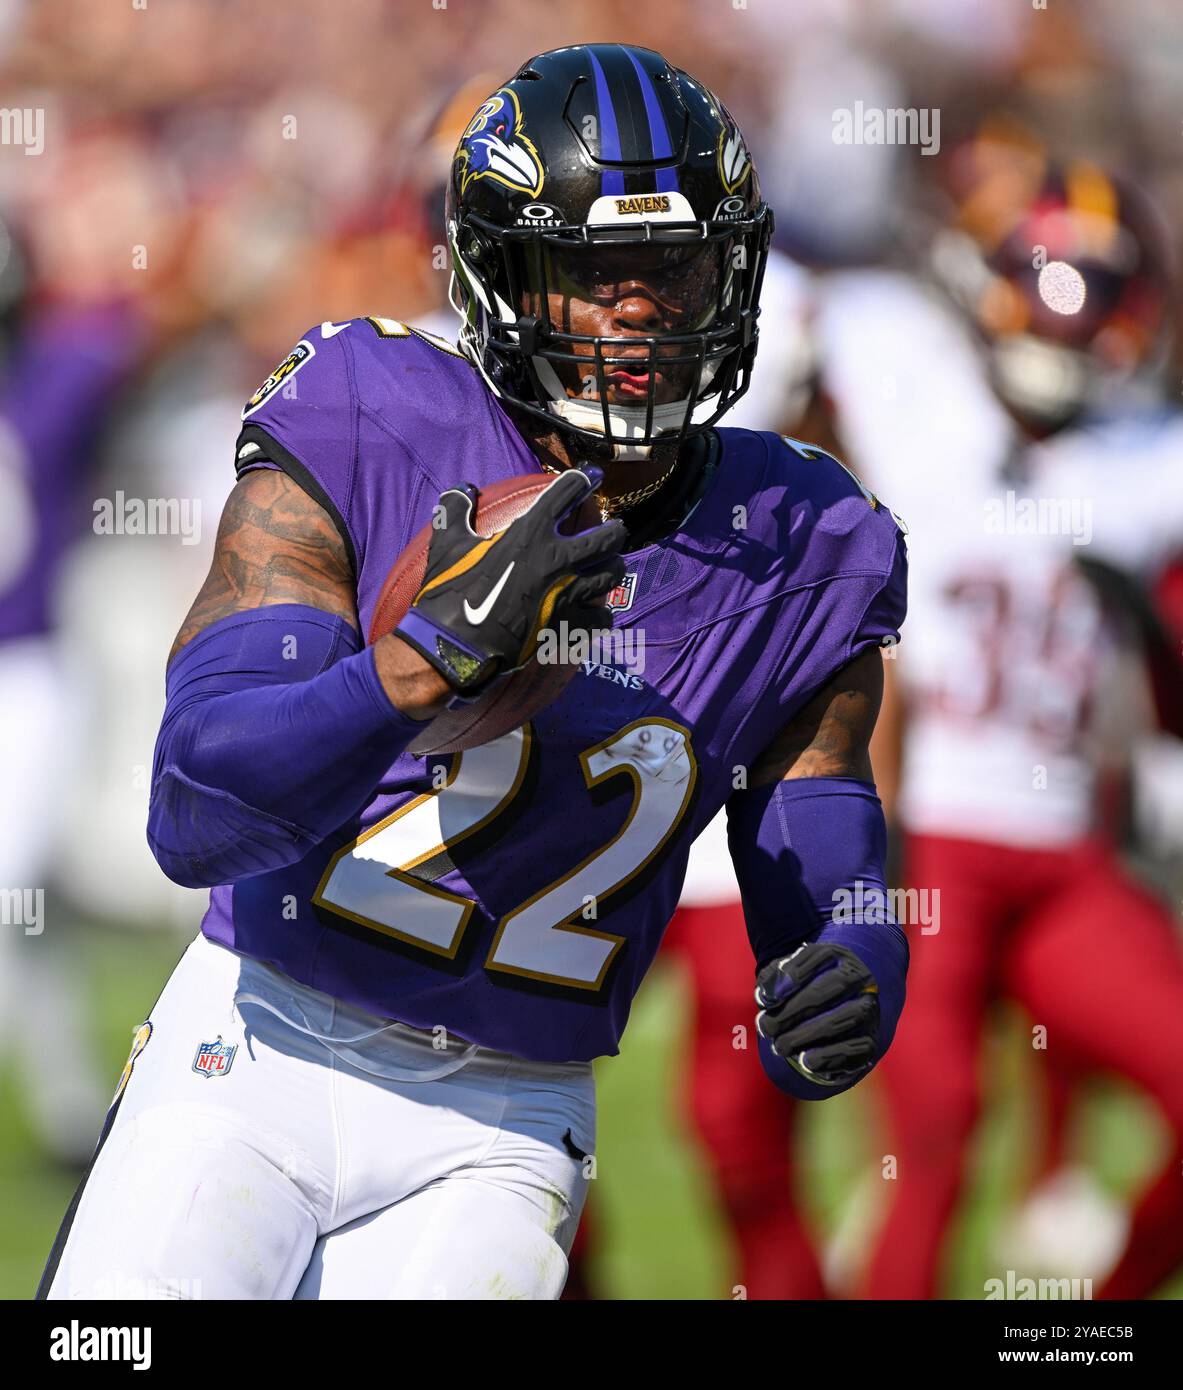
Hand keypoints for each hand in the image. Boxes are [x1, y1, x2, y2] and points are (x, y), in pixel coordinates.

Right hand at [395, 468, 625, 692]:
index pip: (567, 492)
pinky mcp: (569, 625)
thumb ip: (455, 509)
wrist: (456, 644)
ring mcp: (568, 593)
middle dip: (616, 530)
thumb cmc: (451, 590)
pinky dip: (601, 617)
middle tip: (616, 530)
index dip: (583, 479)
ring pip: (613, 575)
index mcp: (530, 532)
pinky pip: (602, 619)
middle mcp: (557, 559)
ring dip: (614, 569)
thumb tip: (462, 489)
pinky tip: (597, 615)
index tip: (592, 475)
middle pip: (608, 537)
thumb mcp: (447, 543)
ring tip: (612, 568)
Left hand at [755, 941, 879, 1086]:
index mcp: (838, 956)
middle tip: (767, 1027)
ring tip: (780, 1046)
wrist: (829, 1016)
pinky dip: (829, 1056)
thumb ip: (773, 980)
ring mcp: (868, 1010)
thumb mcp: (785, 978)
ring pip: (846, 1016)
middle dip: (795, 1009)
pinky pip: (856, 1048)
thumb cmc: (801, 991)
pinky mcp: (869, 1040)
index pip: (820, 955)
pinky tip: (806, 1061)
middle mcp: (860, 979)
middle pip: (834, 986)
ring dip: (809, 1034)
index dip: (792, 975)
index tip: (766, 999)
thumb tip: (766, 995)